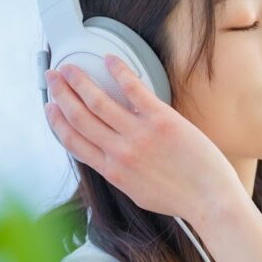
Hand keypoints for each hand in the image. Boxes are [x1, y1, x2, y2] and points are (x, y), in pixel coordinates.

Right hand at [44, 54, 242, 222]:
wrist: (210, 201)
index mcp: (112, 172)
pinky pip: (133, 89)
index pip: (73, 142)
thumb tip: (112, 161)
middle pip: (79, 117)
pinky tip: (110, 60)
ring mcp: (139, 135)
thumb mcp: (139, 193)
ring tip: (71, 67)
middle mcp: (120, 152)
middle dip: (61, 94)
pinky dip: (119, 71)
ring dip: (79, 80)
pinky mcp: (162, 120)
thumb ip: (121, 174)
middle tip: (54, 78)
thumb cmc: (181, 199)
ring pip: (98, 101)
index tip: (50, 107)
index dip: (57, 121)